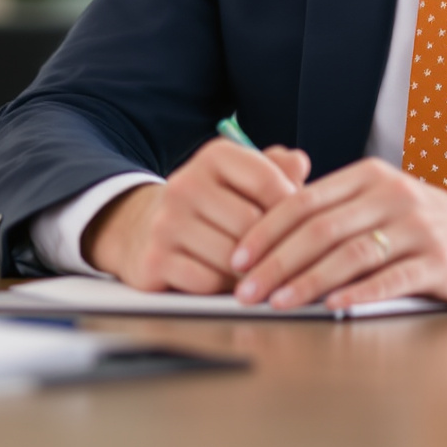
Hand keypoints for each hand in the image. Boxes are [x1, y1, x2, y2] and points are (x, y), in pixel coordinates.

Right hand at [85, 139, 311, 291]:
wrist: (144, 228)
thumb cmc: (211, 206)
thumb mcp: (240, 180)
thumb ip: (274, 170)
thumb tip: (300, 163)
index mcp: (214, 157)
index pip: (267, 181)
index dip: (292, 210)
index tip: (302, 227)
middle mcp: (185, 184)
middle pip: (251, 223)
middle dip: (272, 247)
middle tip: (283, 259)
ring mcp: (166, 222)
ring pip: (231, 257)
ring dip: (249, 271)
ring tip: (257, 273)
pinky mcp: (154, 259)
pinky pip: (208, 281)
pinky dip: (223, 288)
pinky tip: (227, 283)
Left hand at [229, 159, 446, 310]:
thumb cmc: (432, 228)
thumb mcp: (384, 204)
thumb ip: (338, 212)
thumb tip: (272, 233)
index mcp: (369, 177)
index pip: (303, 201)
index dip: (264, 230)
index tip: (235, 256)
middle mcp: (392, 195)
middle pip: (319, 229)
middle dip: (275, 261)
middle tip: (245, 288)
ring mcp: (418, 227)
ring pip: (348, 254)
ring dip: (306, 281)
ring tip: (278, 301)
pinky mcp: (442, 260)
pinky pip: (391, 277)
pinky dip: (357, 293)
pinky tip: (332, 307)